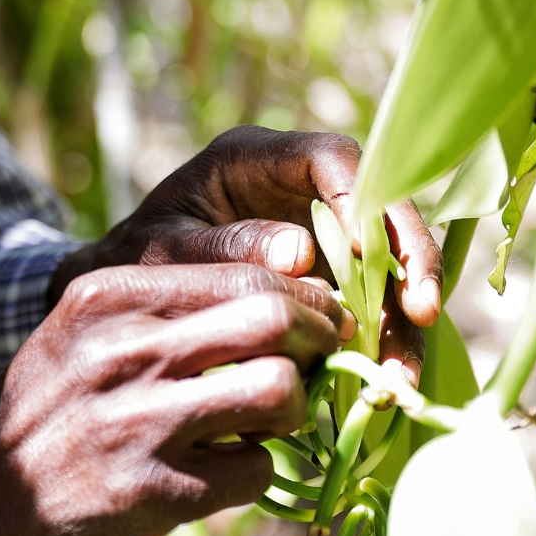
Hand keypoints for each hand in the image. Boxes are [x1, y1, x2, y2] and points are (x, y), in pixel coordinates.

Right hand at [0, 264, 353, 535]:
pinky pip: (254, 468)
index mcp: (114, 295)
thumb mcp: (92, 325)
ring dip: (296, 404)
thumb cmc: (54, 397)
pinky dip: (259, 466)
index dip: (302, 294)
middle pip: (273, 319)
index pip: (246, 273)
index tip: (319, 313)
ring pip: (278, 390)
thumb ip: (178, 303)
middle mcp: (125, 349)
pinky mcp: (149, 493)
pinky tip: (232, 464)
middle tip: (322, 354)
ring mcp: (137, 423)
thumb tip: (293, 294)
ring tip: (275, 413)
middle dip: (318, 337)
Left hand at [52, 126, 443, 382]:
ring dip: (403, 314)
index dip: (361, 201)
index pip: (332, 158)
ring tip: (402, 373)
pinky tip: (388, 378)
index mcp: (254, 157)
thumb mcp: (163, 251)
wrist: (112, 296)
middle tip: (422, 312)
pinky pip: (370, 300)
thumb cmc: (130, 261)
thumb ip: (224, 249)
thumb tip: (301, 255)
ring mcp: (320, 232)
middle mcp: (300, 187)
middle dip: (407, 258)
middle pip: (379, 207)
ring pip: (386, 260)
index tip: (366, 256)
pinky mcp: (328, 276)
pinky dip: (382, 338)